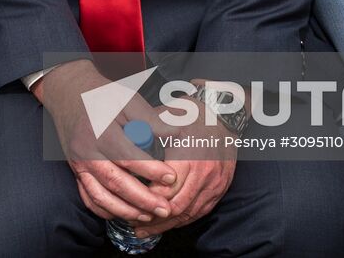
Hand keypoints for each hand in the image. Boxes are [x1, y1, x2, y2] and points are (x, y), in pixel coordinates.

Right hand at [33, 60, 175, 224]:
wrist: (68, 92)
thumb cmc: (101, 95)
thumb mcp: (127, 98)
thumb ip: (150, 118)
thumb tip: (176, 132)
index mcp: (100, 131)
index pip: (128, 156)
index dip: (151, 170)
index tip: (171, 178)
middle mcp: (86, 150)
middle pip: (115, 181)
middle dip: (142, 199)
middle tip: (165, 209)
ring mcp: (78, 163)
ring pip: (100, 195)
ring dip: (125, 210)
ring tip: (148, 216)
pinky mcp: (75, 170)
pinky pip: (88, 197)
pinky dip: (105, 210)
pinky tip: (123, 213)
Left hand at [132, 100, 237, 236]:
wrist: (222, 114)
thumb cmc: (190, 114)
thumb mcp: (165, 119)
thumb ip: (145, 133)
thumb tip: (121, 143)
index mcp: (188, 159)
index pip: (164, 191)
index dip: (145, 201)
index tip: (128, 204)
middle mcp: (203, 175)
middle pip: (176, 207)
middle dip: (153, 219)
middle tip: (132, 222)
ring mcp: (214, 184)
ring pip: (188, 214)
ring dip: (166, 225)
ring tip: (146, 229)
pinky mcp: (220, 188)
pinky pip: (200, 211)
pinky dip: (183, 220)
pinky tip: (168, 224)